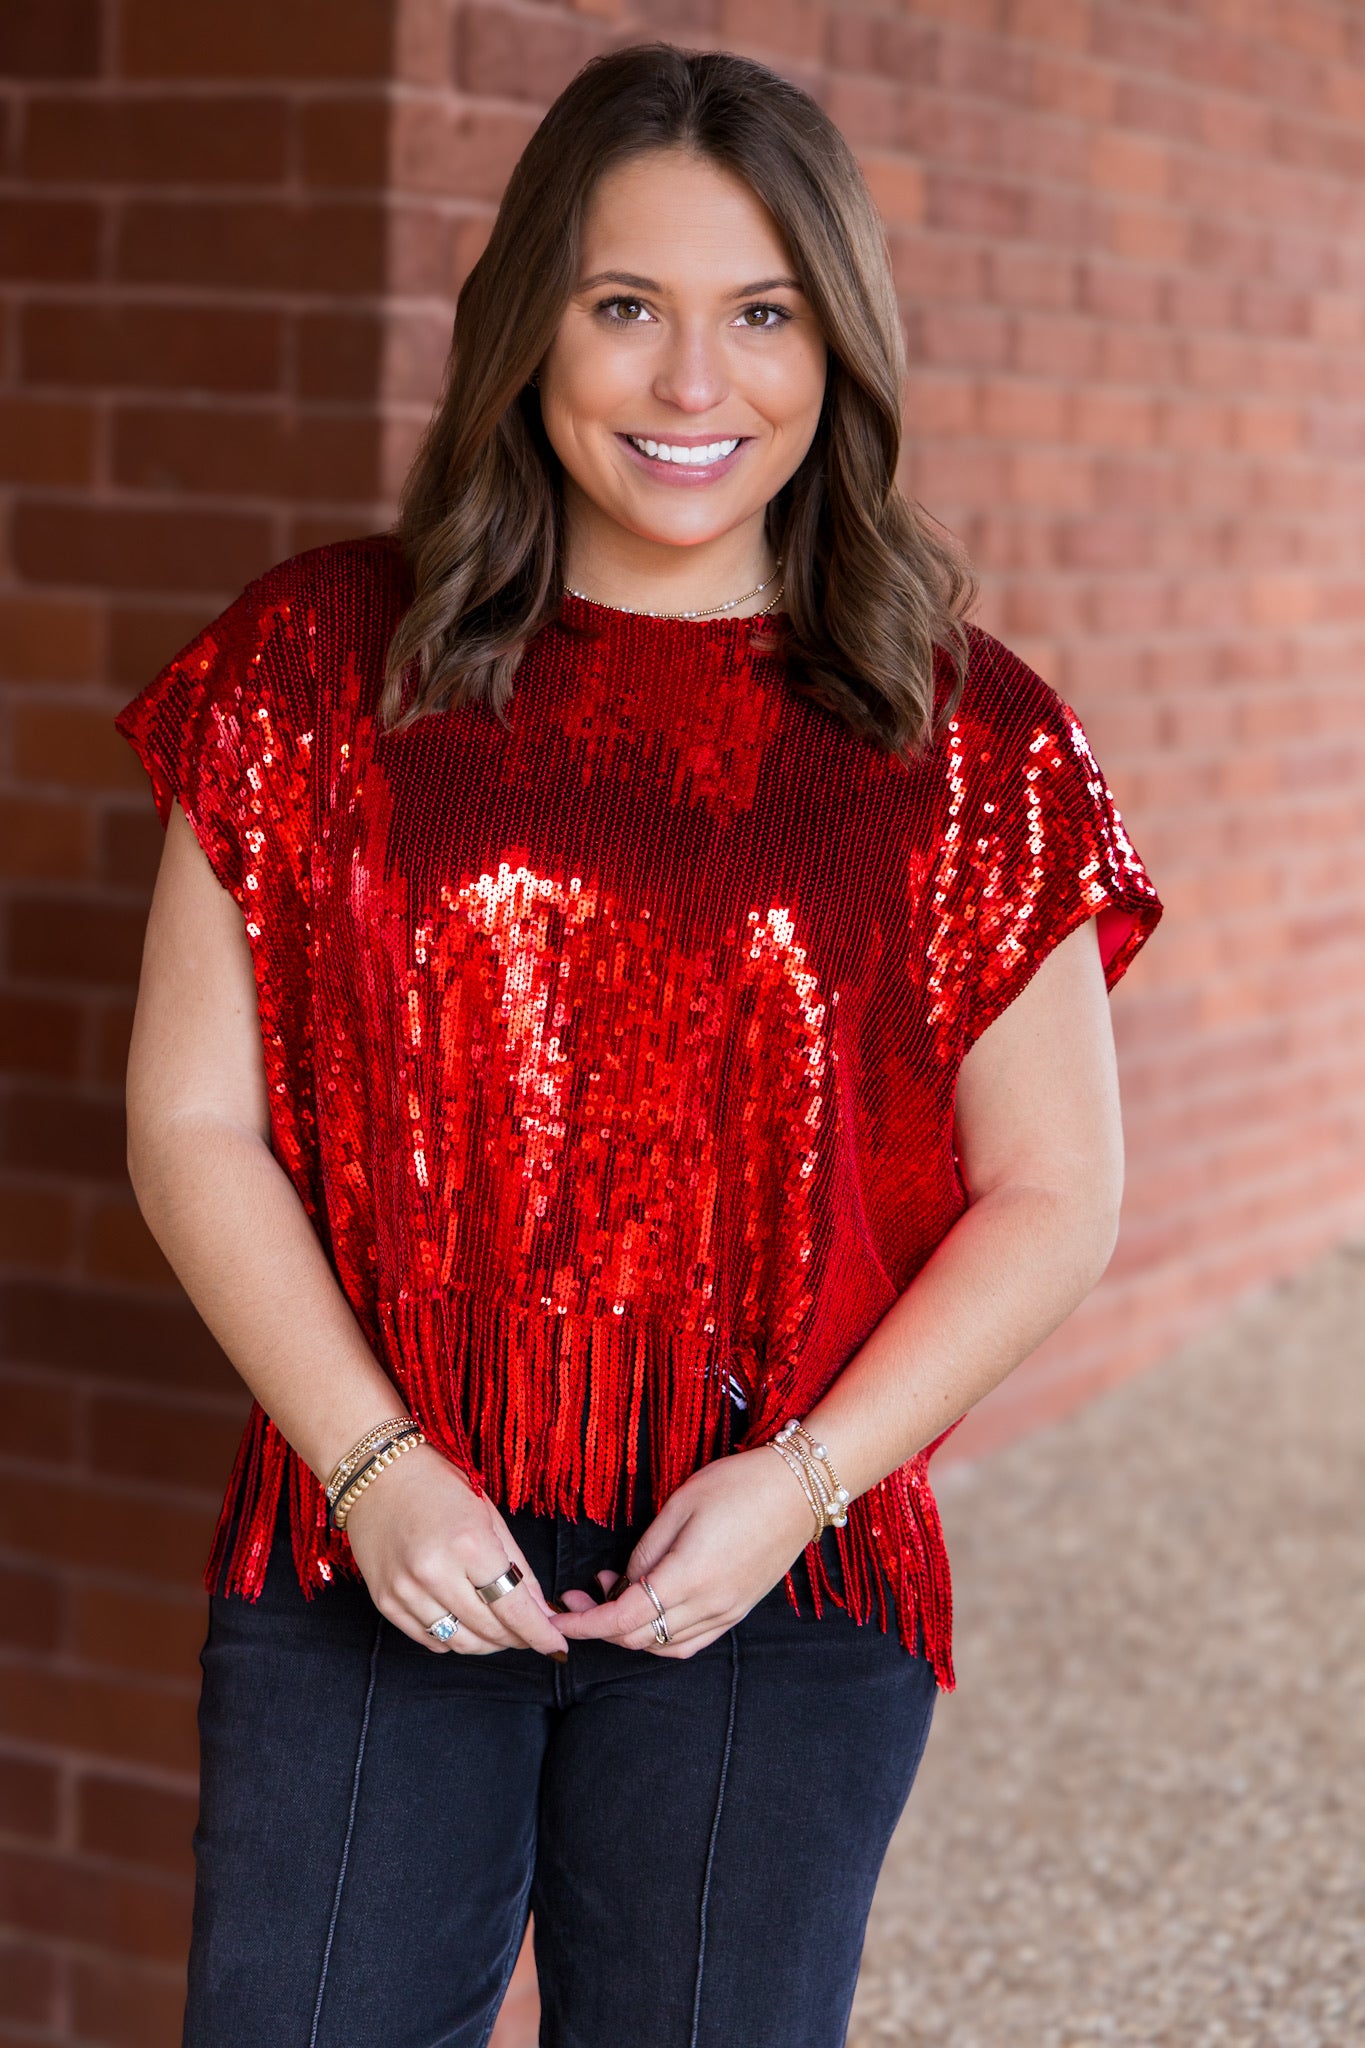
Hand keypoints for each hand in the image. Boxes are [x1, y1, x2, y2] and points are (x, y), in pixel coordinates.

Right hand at [342, 1443, 568, 1658]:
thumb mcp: (490, 1517)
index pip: (513, 1607)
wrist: (379, 1475)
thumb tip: (542, 1611)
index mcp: (468, 1544)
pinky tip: (465, 1623)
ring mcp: (405, 1590)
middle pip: (488, 1629)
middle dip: (517, 1638)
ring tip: (500, 1631)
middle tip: (530, 1633)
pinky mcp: (385, 1602)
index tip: (557, 1644)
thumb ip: (518, 1567)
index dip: (539, 1633)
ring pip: (459, 1642)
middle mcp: (434, 1572)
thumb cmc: (439, 1487)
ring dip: (487, 1644)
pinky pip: (428, 1640)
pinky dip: (453, 1639)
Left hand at [554, 1444, 817, 1659]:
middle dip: (600, 1625)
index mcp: (689, 1578)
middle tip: (578, 1595)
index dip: (584, 1623)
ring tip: (612, 1593)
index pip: (622, 1619)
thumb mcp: (680, 1505)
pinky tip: (649, 1609)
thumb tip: (625, 1581)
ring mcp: (727, 1613)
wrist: (798, 1490)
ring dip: (630, 1631)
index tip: (556, 1617)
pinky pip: (690, 1641)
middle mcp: (709, 1606)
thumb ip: (646, 1549)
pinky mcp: (738, 1611)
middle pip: (639, 1638)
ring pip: (664, 1646)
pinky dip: (660, 1636)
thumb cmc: (739, 1485)